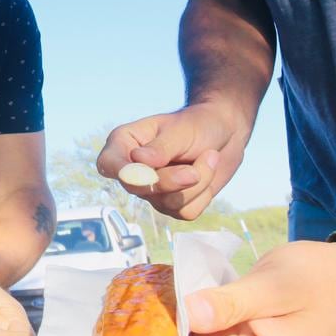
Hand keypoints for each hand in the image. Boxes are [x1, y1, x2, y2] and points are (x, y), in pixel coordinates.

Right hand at [96, 102, 246, 219]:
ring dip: (197, 183)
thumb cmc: (198, 124)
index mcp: (125, 143)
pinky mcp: (171, 204)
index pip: (108, 164)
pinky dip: (204, 194)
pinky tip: (207, 174)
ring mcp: (152, 189)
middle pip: (140, 189)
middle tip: (201, 162)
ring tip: (209, 157)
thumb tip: (139, 159)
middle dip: (173, 179)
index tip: (146, 173)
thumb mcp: (180, 130)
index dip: (122, 172)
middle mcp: (134, 170)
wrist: (226, 133)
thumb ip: (160, 148)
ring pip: (167, 203)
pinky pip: (184, 212)